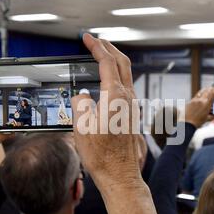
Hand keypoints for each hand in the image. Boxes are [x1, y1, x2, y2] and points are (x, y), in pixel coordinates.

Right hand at [71, 34, 141, 190]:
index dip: (96, 47)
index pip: (107, 62)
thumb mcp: (81, 126)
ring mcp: (133, 107)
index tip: (87, 38)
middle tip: (96, 41)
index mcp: (116, 97)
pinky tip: (109, 81)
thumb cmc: (102, 155)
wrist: (120, 175)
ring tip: (102, 55)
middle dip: (109, 48)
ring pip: (126, 74)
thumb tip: (83, 96)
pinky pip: (126, 87)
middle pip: (122, 63)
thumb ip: (80, 103)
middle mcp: (128, 98)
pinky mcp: (132, 115)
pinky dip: (117, 76)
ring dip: (114, 61)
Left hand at [181, 83, 213, 127]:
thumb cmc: (197, 123)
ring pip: (201, 92)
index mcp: (206, 104)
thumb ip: (212, 117)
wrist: (186, 124)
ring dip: (205, 90)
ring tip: (208, 89)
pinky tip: (200, 97)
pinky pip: (196, 96)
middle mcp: (200, 100)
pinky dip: (199, 96)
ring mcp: (194, 100)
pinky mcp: (190, 102)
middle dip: (212, 88)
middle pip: (207, 90)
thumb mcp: (206, 119)